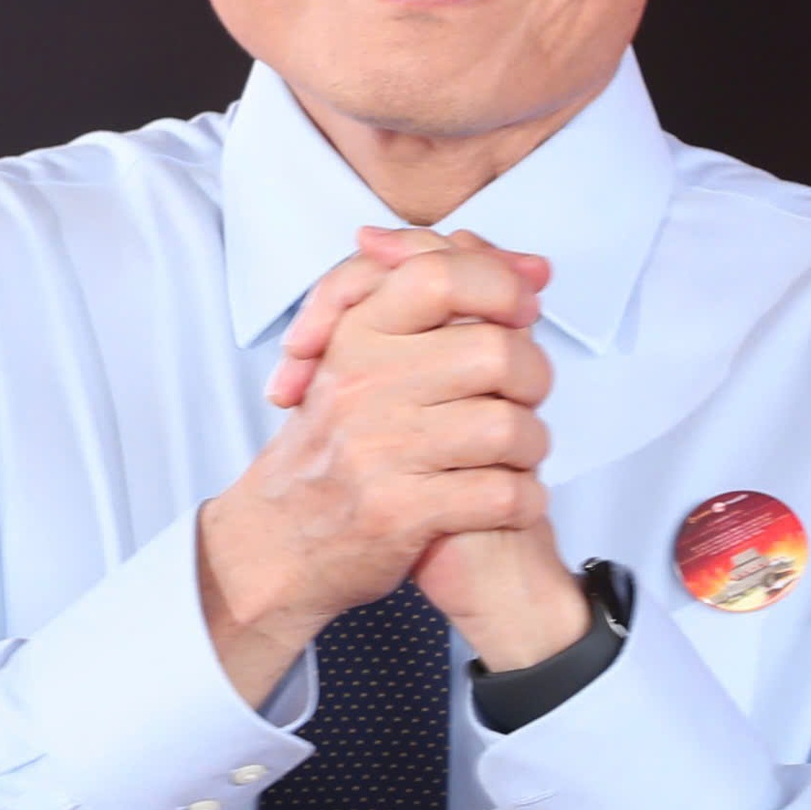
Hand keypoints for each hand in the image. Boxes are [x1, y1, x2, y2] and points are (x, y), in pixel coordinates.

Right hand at [267, 229, 591, 674]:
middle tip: (522, 398)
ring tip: (514, 455)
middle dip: (533, 379)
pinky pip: (502, 494)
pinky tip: (509, 498)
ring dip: (531, 445)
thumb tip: (535, 269)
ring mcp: (379, 450)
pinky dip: (524, 499)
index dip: (500, 286)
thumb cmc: (337, 440)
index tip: (521, 311)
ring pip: (509, 426)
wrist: (275, 540)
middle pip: (497, 352)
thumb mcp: (362, 353)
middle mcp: (363, 386)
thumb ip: (441, 297)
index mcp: (355, 335)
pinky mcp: (399, 513)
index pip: (440, 275)